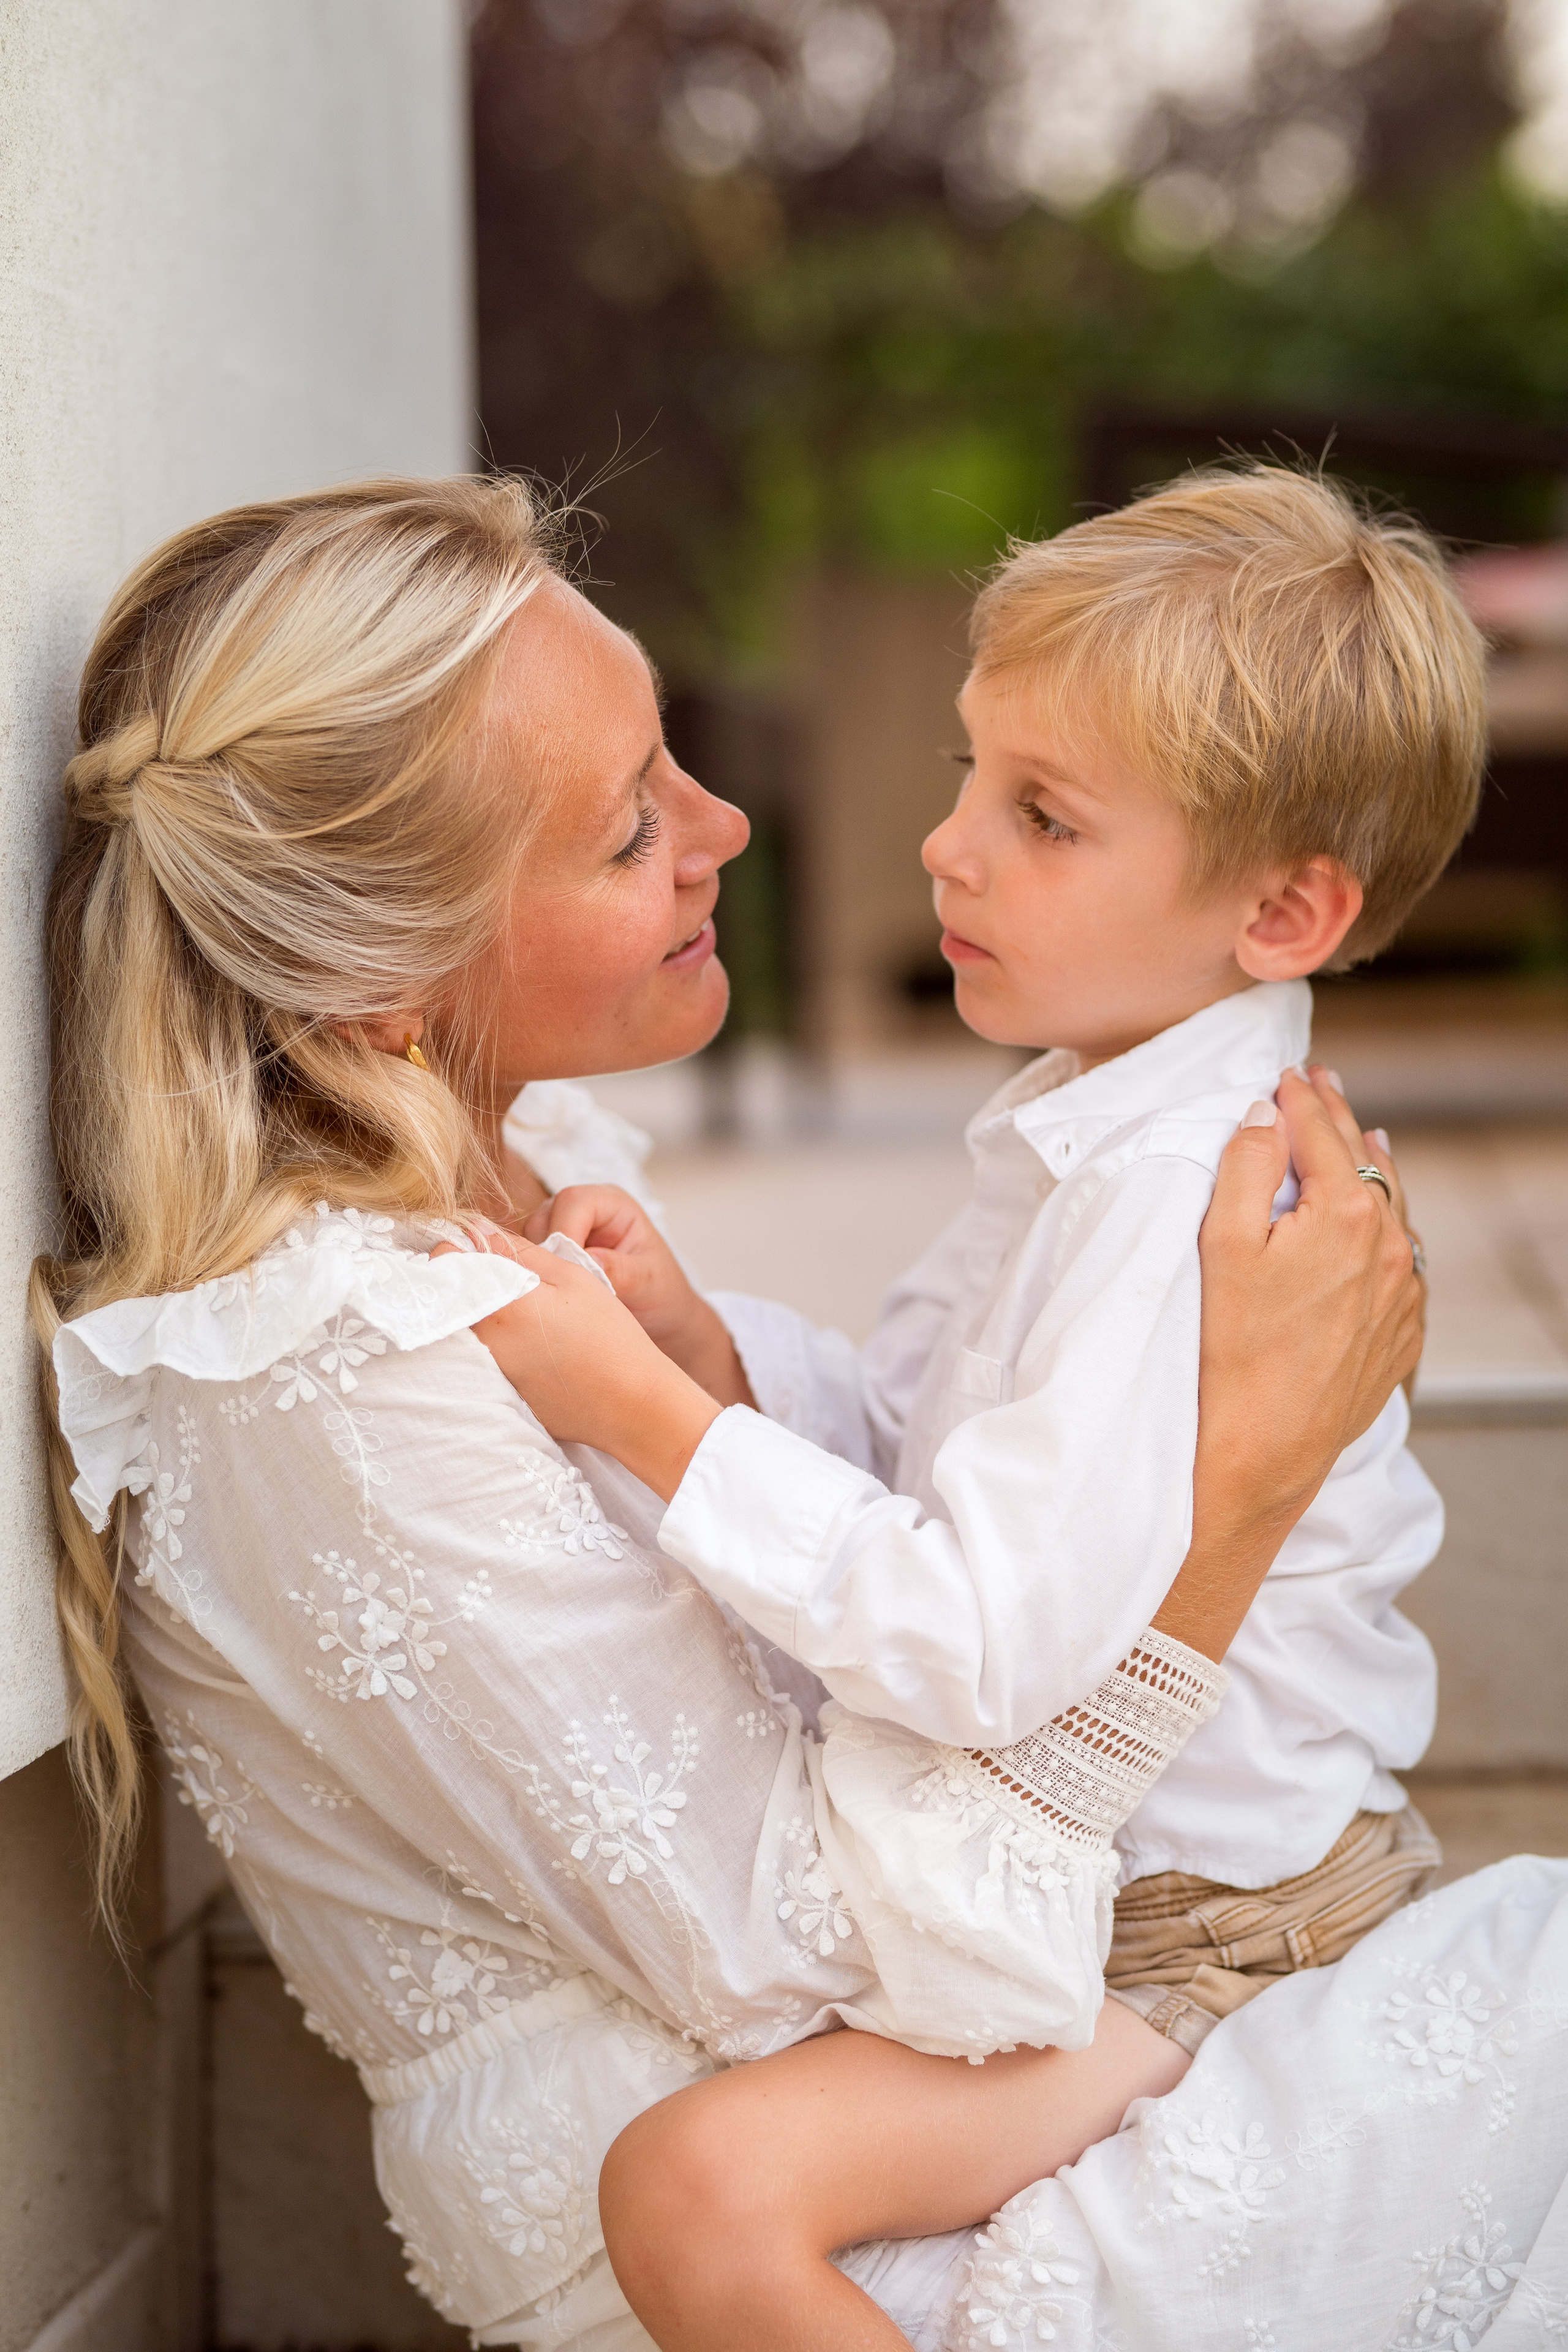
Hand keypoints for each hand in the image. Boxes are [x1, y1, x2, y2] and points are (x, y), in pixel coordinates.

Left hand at [436, 1229, 722, 1499]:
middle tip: (513, 1281)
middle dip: (473, 1281)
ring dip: (486, 1315)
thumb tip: (475, 1230)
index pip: (444, 1260)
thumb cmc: (609, 1336)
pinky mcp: (500, 1395)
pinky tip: (537, 1348)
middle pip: (453, 1297)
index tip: (486, 1248)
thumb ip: (518, 1251)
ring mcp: (487, 1374)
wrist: (631, 1406)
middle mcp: (480, 1342)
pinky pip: (484, 1359)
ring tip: (531, 1318)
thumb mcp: (570, 1277)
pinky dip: (500, 1346)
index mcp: (496, 1305)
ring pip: (466, 1328)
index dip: (463, 1248)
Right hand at [522, 1186, 753, 1406]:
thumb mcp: (648, 1282)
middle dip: (547, 1252)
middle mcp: (585, 1210)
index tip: (568, 1271)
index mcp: (613, 1204)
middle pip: (545, 1216)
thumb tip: (589, 1260)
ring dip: (539, 1266)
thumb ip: (620, 1270)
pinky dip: (536, 1276)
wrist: (659, 1317)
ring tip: (558, 1296)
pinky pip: (530, 1258)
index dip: (564, 1232)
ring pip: (531, 1237)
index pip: (573, 1202)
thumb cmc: (661, 1293)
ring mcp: (565, 1230)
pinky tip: (550, 1298)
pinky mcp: (553, 1253)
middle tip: (559, 1288)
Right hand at [1154, 1065, 1424, 1660]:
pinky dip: (1386, 1227)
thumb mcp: (1221, 1243)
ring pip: (1394, 1208)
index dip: (1302, 1095)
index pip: (1322, 1131)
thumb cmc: (1230, 1348)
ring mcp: (1404, 1291)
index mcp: (1346, 1212)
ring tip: (1363, 1136)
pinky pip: (1403, 1259)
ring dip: (1372, 1168)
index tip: (1289, 1071)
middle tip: (1322, 1082)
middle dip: (1340, 1117)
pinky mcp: (1403, 1330)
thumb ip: (1245, 1165)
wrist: (1262, 1447)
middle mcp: (1390, 1245)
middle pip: (1366, 1160)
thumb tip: (1264, 1115)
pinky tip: (1377, 1223)